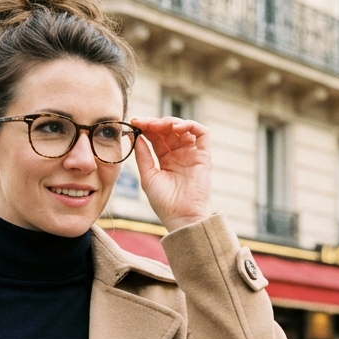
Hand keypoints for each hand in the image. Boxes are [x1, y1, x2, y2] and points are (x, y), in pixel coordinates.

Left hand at [129, 116, 212, 231]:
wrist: (182, 216)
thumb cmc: (165, 202)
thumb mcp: (148, 176)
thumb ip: (143, 155)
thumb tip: (135, 136)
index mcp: (165, 159)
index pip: (156, 137)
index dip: (146, 127)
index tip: (134, 122)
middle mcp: (179, 154)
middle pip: (168, 130)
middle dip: (155, 123)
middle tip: (143, 122)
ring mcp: (192, 153)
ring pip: (183, 128)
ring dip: (170, 122)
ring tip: (157, 125)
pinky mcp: (204, 155)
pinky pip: (202, 133)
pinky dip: (190, 125)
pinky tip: (176, 128)